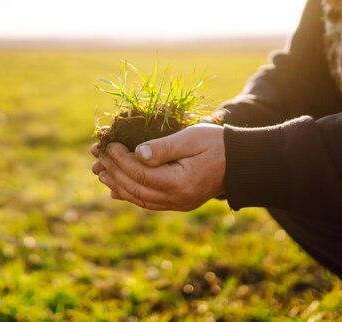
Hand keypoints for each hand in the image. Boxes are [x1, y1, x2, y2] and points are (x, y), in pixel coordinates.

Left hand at [90, 124, 225, 210]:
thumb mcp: (192, 138)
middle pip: (136, 188)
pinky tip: (116, 189)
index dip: (121, 159)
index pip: (140, 173)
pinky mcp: (178, 203)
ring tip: (101, 171)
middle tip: (99, 155)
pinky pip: (148, 203)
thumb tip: (137, 153)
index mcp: (181, 182)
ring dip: (118, 185)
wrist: (242, 163)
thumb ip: (164, 147)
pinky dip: (130, 195)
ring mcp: (178, 204)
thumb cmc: (217, 144)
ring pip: (139, 199)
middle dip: (114, 170)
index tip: (109, 145)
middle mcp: (177, 199)